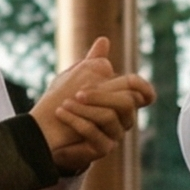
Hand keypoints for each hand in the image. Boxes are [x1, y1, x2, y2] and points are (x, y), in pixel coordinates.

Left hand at [32, 38, 156, 175]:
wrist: (46, 131)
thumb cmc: (64, 102)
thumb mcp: (76, 77)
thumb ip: (92, 61)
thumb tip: (103, 40)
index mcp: (121, 100)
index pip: (144, 94)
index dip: (144, 88)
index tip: (131, 81)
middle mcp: (122, 119)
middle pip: (126, 103)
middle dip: (101, 94)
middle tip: (77, 92)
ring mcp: (114, 135)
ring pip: (109, 117)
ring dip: (84, 109)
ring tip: (64, 104)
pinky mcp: (102, 149)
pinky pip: (94, 134)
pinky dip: (76, 121)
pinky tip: (61, 112)